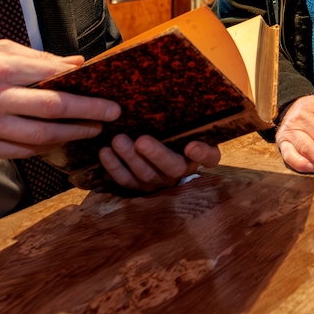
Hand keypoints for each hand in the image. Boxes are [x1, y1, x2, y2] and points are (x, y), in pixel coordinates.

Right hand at [0, 40, 120, 170]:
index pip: (48, 74)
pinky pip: (21, 152)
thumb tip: (74, 63)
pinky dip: (45, 148)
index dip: (78, 80)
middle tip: (113, 112)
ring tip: (93, 129)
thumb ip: (33, 57)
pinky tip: (61, 141)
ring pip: (40, 136)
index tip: (102, 83)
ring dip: (72, 134)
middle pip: (51, 108)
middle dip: (88, 110)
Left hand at [99, 136, 220, 192]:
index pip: (209, 157)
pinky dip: (114, 167)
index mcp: (197, 156)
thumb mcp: (187, 129)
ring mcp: (158, 182)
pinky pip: (125, 180)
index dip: (202, 154)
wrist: (154, 151)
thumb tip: (190, 138)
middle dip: (155, 154)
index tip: (191, 146)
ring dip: (130, 159)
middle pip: (172, 167)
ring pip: (145, 175)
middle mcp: (179, 173)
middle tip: (141, 141)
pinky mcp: (138, 186)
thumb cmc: (174, 136)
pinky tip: (104, 153)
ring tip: (117, 141)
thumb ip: (191, 127)